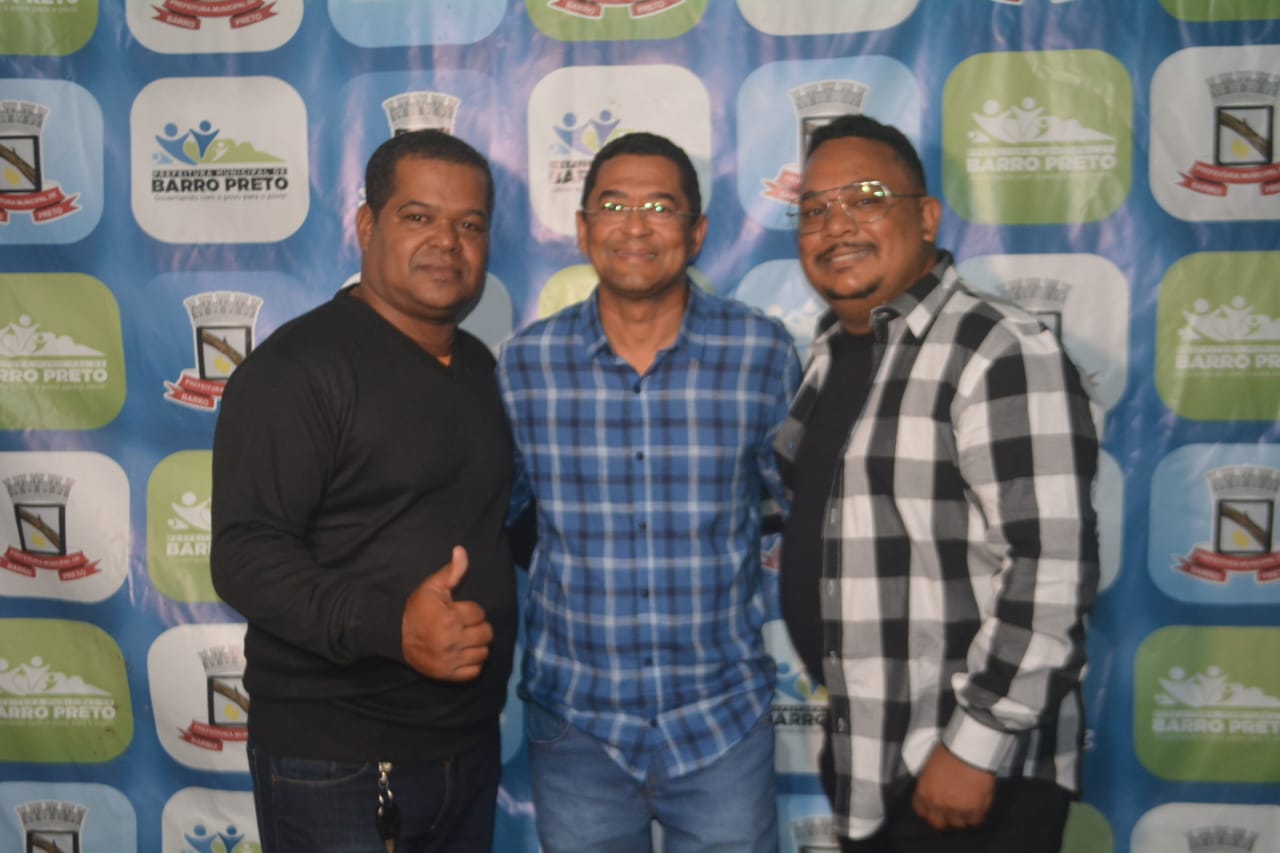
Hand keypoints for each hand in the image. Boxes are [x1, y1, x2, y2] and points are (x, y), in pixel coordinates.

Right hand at [401, 546, 492, 680]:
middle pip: (486, 634)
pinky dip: (473, 663)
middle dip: (478, 627)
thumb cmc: (416, 610)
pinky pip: (475, 672)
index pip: (479, 613)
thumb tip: (461, 550)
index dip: (472, 610)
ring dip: (478, 645)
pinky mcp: (448, 675)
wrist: (395, 636)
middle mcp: (452, 641)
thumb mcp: (431, 587)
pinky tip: (464, 654)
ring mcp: (451, 661)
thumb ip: (451, 571)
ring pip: (483, 653)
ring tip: (466, 639)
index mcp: (449, 618)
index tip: (459, 611)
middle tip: (465, 625)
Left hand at [911, 744, 995, 830]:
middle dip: (942, 818)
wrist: (969, 750)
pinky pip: (975, 821)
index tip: (932, 808)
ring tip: (964, 807)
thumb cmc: (948, 752)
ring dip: (960, 817)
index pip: (921, 811)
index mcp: (924, 793)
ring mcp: (958, 810)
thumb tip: (933, 789)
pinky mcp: (976, 810)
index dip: (928, 810)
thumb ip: (929, 784)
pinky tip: (976, 807)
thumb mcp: (930, 767)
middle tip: (949, 810)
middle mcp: (939, 805)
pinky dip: (976, 815)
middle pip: (937, 823)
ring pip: (958, 824)